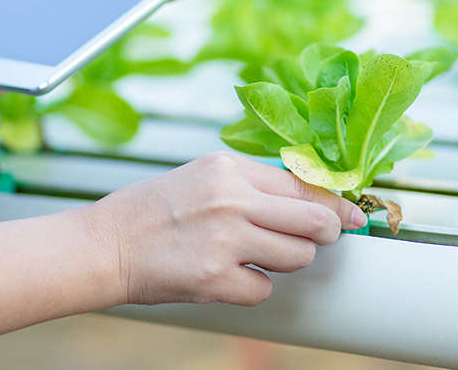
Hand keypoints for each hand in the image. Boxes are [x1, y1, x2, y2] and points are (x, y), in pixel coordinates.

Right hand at [82, 151, 367, 306]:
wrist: (104, 245)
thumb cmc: (151, 211)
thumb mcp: (202, 177)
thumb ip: (252, 185)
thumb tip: (310, 199)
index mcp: (229, 168)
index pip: (305, 185)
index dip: (336, 204)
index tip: (353, 216)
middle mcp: (232, 200)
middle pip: (316, 221)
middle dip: (325, 234)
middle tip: (315, 240)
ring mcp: (225, 240)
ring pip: (298, 257)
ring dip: (283, 261)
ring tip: (250, 254)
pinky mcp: (215, 279)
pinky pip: (264, 289)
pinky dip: (252, 288)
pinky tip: (225, 275)